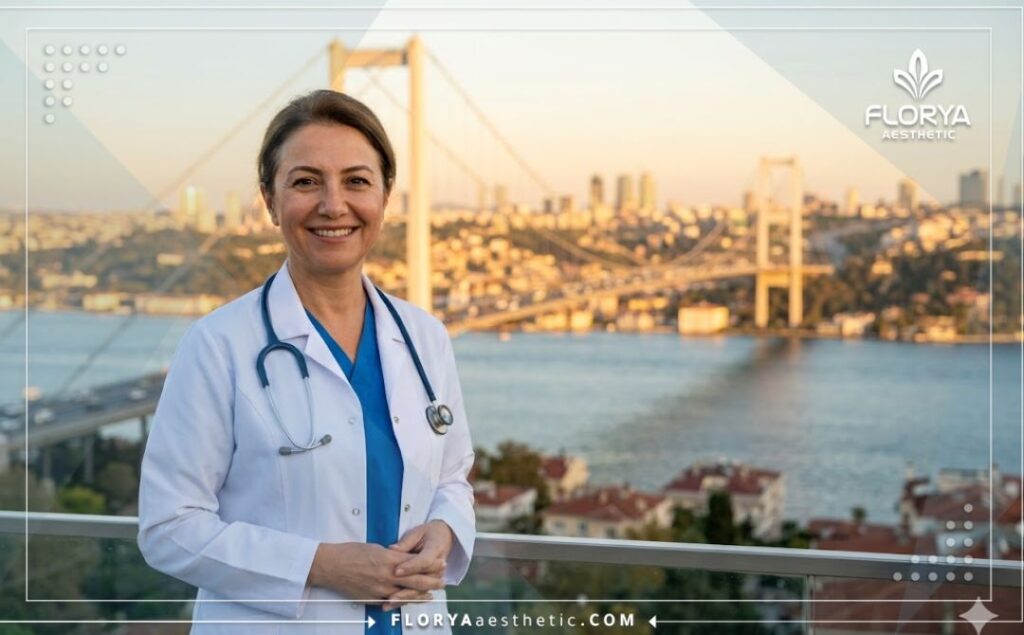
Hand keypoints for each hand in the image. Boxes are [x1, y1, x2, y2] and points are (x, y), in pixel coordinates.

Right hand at [308, 542, 440, 604]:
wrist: (330, 566)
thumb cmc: (350, 553)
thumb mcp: (374, 548)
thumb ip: (391, 555)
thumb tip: (403, 558)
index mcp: (387, 559)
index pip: (415, 562)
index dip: (430, 565)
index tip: (441, 564)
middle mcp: (386, 575)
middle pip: (415, 580)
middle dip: (431, 581)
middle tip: (443, 582)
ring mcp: (379, 589)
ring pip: (405, 594)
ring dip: (420, 594)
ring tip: (432, 594)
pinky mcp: (371, 598)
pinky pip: (391, 601)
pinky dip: (403, 601)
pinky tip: (410, 601)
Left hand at [382, 520, 452, 610]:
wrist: (444, 537)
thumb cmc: (429, 533)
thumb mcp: (418, 532)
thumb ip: (406, 542)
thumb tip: (392, 549)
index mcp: (436, 549)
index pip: (424, 561)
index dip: (410, 567)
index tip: (396, 571)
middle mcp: (438, 566)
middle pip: (424, 581)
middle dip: (406, 590)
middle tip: (390, 595)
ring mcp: (436, 576)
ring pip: (421, 591)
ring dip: (405, 598)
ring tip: (389, 602)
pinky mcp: (431, 582)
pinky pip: (419, 593)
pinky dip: (406, 599)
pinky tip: (393, 604)